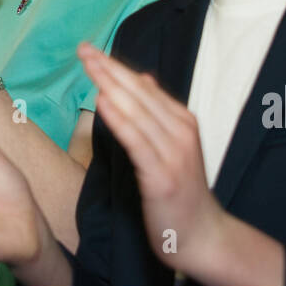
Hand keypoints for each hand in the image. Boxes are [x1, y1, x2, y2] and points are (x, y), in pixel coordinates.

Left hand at [77, 42, 224, 274]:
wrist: (202, 235)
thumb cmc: (182, 192)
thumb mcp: (174, 146)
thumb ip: (158, 113)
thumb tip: (143, 79)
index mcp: (182, 121)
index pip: (144, 87)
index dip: (116, 66)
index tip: (91, 50)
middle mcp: (180, 132)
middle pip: (139, 93)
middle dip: (109, 69)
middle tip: (83, 49)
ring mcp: (173, 154)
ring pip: (137, 112)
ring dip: (111, 86)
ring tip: (89, 66)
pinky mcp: (162, 177)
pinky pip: (136, 142)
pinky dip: (119, 120)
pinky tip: (102, 103)